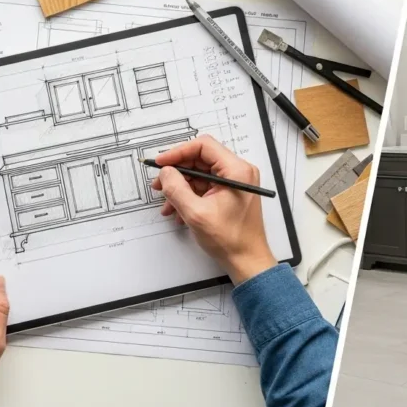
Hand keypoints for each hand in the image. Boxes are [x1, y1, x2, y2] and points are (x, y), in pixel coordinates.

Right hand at [152, 135, 275, 283]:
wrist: (246, 260)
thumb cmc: (231, 240)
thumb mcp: (196, 213)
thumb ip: (177, 189)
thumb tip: (166, 172)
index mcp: (237, 171)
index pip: (204, 146)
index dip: (178, 152)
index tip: (161, 162)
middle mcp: (238, 172)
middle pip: (200, 160)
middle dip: (177, 173)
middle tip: (160, 184)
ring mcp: (235, 183)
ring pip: (200, 174)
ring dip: (181, 188)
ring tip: (168, 204)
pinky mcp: (230, 193)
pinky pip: (205, 186)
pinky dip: (189, 196)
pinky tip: (179, 211)